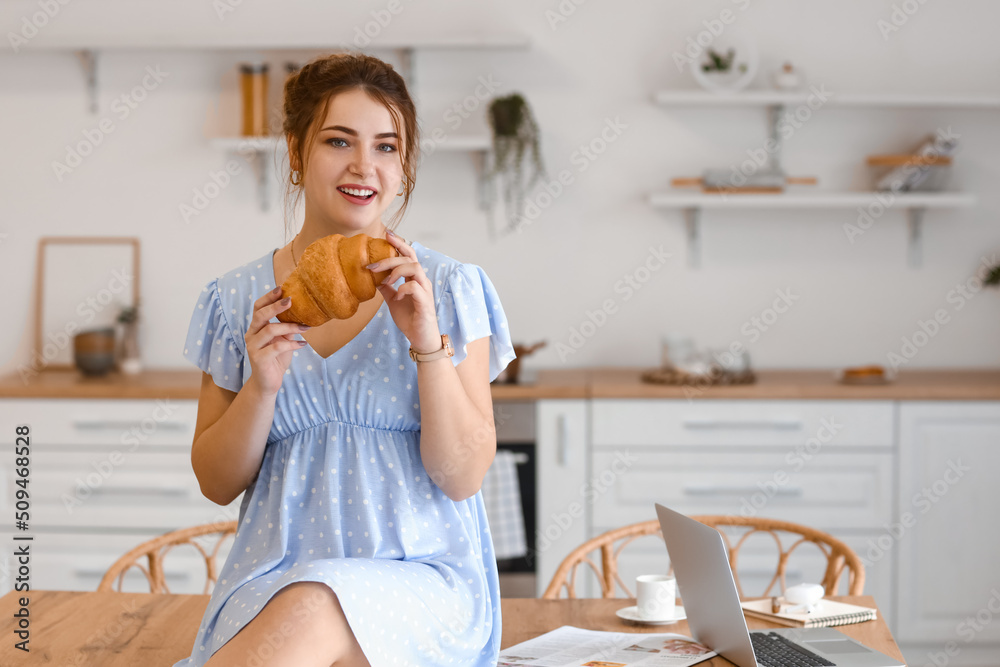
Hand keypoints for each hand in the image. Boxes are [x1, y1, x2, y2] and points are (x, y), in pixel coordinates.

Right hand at [244, 287, 309, 395]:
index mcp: (256, 327)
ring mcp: (253, 347)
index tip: (282, 288)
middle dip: (276, 306)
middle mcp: (251, 334)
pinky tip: (303, 344)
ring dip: (290, 327)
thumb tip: (301, 313)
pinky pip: (276, 347)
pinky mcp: (258, 358)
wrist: (268, 382)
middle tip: (291, 300)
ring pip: (270, 330)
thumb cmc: (276, 358)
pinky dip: (292, 344)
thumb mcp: (284, 340)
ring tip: (305, 327)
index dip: (268, 297)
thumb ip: (287, 327)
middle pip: (260, 315)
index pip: (258, 307)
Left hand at [369, 232, 441, 352]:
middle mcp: (422, 281)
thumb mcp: (393, 300)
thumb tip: (373, 276)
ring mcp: (425, 291)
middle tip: (372, 265)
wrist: (421, 339)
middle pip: (410, 258)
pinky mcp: (425, 302)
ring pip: (415, 268)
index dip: (399, 243)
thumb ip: (386, 288)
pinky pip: (414, 287)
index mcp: (414, 278)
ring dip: (396, 271)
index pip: (408, 255)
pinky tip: (395, 296)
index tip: (386, 234)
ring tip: (385, 281)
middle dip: (390, 256)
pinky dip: (402, 288)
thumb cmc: (410, 319)